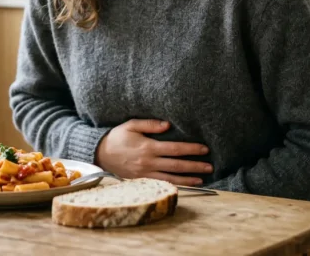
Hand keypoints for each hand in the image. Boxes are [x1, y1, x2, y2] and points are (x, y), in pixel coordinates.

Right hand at [94, 119, 212, 186]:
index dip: (191, 150)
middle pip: (177, 165)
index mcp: (148, 147)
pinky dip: (174, 185)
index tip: (204, 149)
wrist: (99, 154)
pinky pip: (161, 183)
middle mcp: (148, 162)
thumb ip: (150, 124)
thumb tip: (168, 124)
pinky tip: (185, 186)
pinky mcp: (141, 180)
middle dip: (195, 166)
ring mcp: (145, 173)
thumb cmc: (117, 137)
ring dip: (188, 179)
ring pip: (171, 177)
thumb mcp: (131, 125)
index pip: (175, 149)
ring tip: (202, 178)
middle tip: (210, 167)